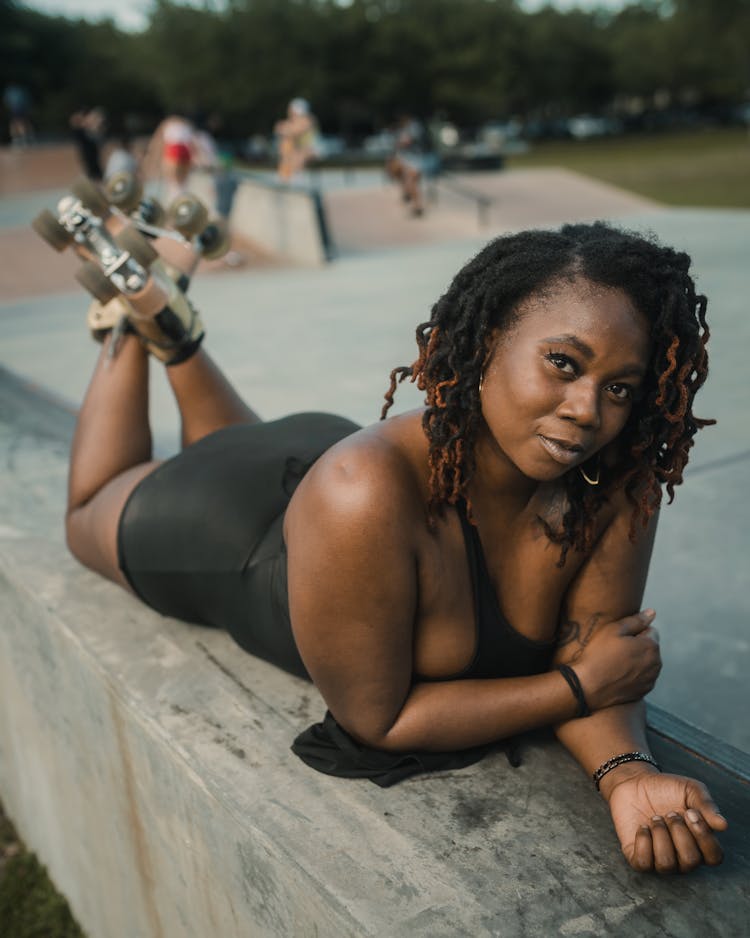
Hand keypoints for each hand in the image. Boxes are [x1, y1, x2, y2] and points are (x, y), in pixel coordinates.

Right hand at [573, 610, 660, 709]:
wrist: (588, 686)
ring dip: (637, 660)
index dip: (634, 632)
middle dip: (638, 646)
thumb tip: (652, 612)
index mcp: (651, 646)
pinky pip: (642, 677)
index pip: (651, 631)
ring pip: (647, 663)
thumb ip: (636, 620)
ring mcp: (651, 679)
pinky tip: (618, 675)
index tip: (619, 638)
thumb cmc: (598, 655)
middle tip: (615, 650)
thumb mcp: (613, 630)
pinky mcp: (644, 691)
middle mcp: (656, 664)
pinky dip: (634, 675)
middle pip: (650, 648)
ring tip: (615, 663)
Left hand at [606, 769, 727, 872]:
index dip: (704, 836)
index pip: (714, 857)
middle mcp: (683, 858)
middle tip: (669, 813)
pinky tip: (642, 827)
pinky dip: (643, 841)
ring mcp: (660, 860)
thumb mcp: (691, 790)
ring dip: (660, 835)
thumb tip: (723, 825)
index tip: (691, 812)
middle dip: (678, 831)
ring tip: (655, 818)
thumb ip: (707, 805)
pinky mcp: (638, 858)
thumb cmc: (666, 789)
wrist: (635, 782)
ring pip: (666, 864)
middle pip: (690, 860)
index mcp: (700, 844)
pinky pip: (643, 863)